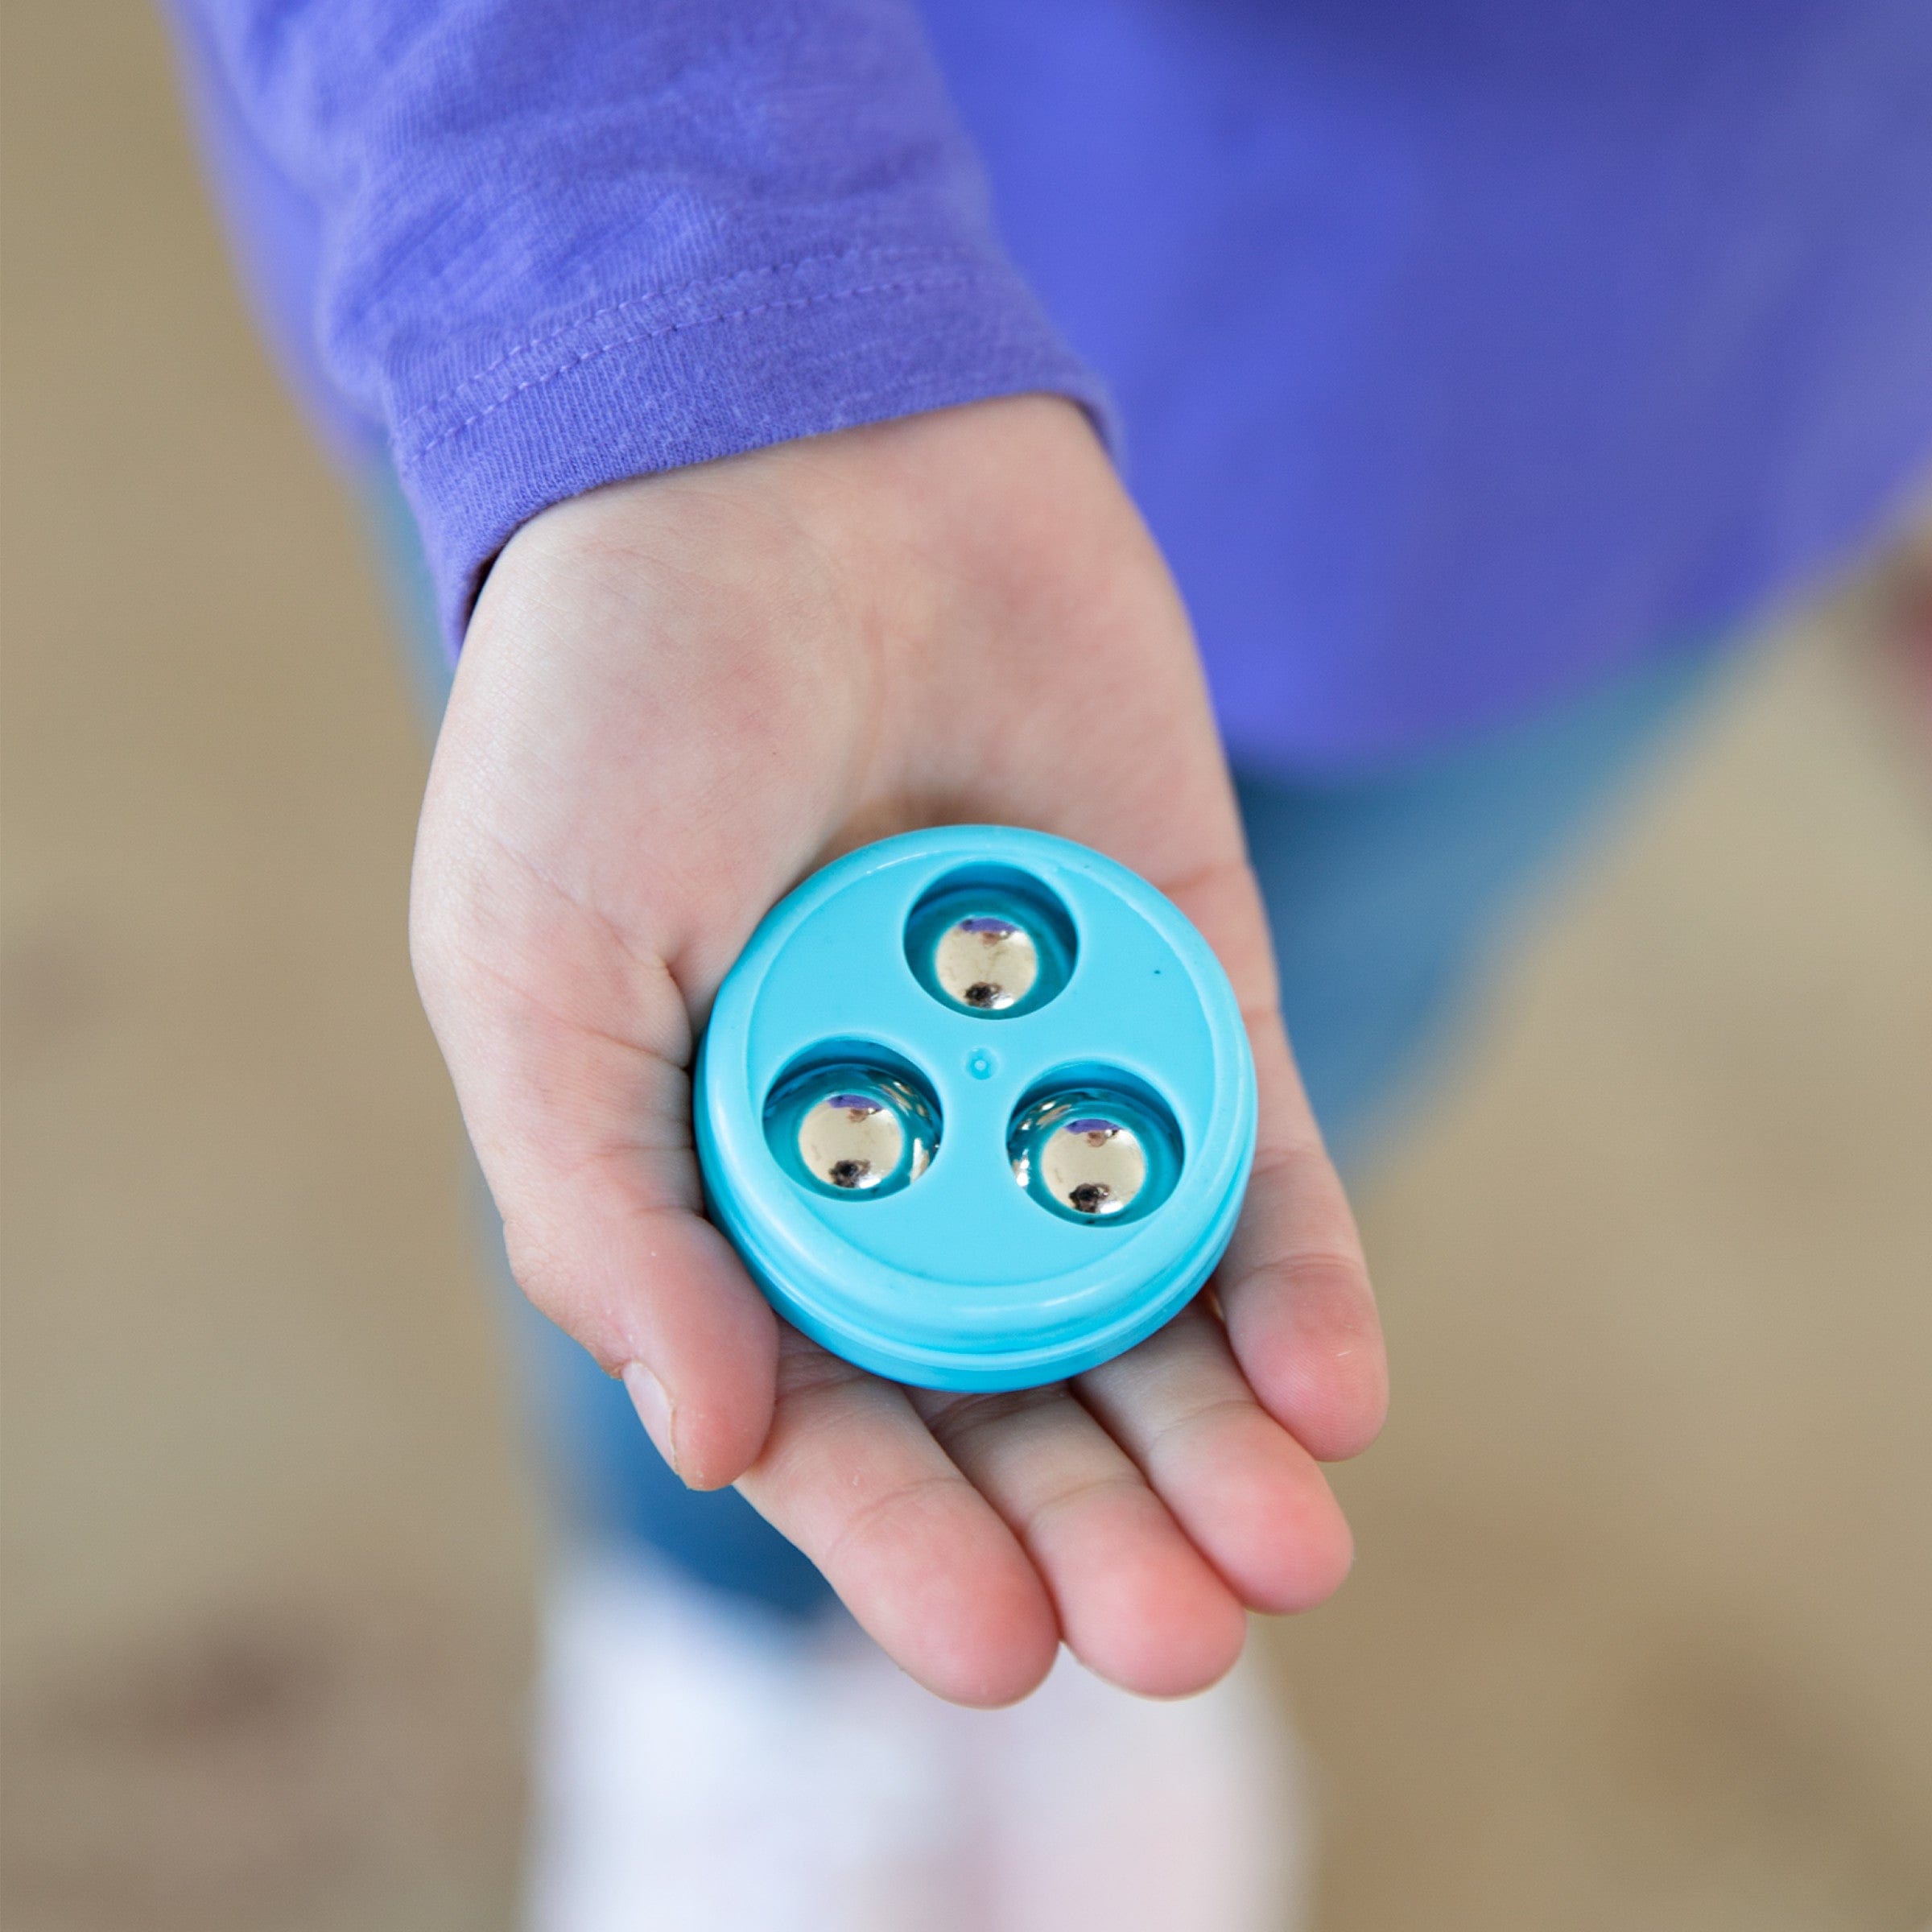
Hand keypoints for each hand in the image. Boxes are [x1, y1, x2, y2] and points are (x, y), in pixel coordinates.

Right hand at [410, 396, 1385, 1703]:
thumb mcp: (535, 964)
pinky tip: (1336, 1391)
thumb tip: (716, 1441)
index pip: (819, 1406)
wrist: (790, 455)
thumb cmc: (612, 710)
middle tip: (1173, 1635)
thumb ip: (606, 1210)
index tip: (989, 1646)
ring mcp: (1043, 1063)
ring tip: (1281, 1561)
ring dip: (1215, 1442)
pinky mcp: (1180, 974)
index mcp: (723, 1177)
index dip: (897, 1535)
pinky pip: (1252, 1155)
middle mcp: (893, 1147)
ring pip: (1144, 1306)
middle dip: (1087, 1521)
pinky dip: (1296, 1273)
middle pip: (1005, 1387)